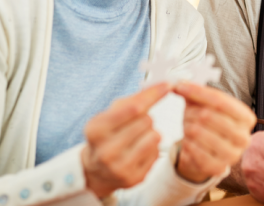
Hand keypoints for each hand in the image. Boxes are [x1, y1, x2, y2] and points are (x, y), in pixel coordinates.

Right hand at [81, 83, 170, 198]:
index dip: (153, 95)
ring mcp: (119, 168)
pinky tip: (139, 151)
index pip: (133, 108)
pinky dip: (152, 148)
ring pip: (155, 137)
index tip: (167, 85)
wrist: (97, 169)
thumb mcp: (111, 113)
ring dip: (151, 132)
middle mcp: (105, 151)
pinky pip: (157, 153)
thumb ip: (135, 99)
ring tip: (138, 137)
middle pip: (146, 121)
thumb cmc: (107, 134)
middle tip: (135, 125)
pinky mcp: (134, 179)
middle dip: (145, 118)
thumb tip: (162, 86)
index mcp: (96, 130)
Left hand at [172, 82, 255, 182]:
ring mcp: (232, 155)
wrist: (207, 152)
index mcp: (246, 118)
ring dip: (187, 127)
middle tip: (187, 114)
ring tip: (188, 127)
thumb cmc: (208, 125)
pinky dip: (186, 143)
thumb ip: (194, 92)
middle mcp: (244, 137)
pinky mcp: (218, 168)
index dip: (198, 92)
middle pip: (208, 115)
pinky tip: (188, 141)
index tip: (181, 87)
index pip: (220, 101)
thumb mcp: (205, 105)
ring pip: (198, 132)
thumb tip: (179, 84)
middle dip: (191, 112)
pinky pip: (193, 150)